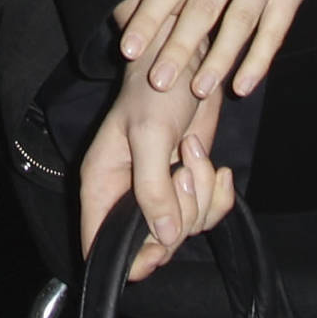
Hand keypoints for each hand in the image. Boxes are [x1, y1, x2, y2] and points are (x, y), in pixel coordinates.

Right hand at [78, 72, 235, 281]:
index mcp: (102, 185)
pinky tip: (216, 165)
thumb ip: (153, 188)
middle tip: (183, 170)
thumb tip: (167, 237)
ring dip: (201, 194)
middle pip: (155, 242)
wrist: (186, 59)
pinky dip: (217, 193)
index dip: (129, 258)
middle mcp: (126, 195)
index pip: (100, 245)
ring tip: (194, 151)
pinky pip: (206, 213)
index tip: (159, 246)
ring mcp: (159, 192)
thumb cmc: (154, 88)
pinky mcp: (186, 184)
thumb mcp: (150, 135)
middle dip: (181, 212)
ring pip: (185, 228)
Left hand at [114, 0, 316, 105]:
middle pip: (202, 9)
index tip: (129, 48)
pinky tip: (243, 85)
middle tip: (158, 82)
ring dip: (218, 62)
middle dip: (178, 49)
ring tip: (199, 90)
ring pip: (238, 25)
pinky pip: (275, 30)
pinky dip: (259, 60)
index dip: (149, 17)